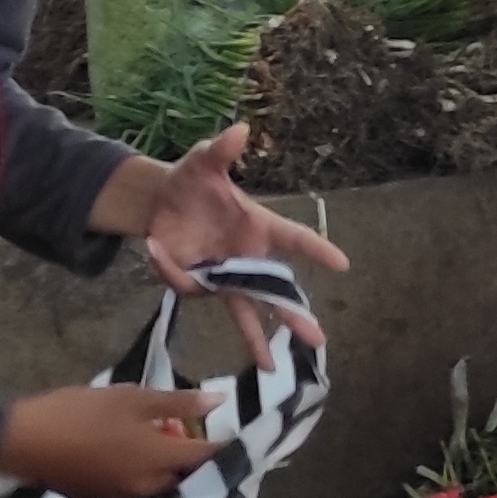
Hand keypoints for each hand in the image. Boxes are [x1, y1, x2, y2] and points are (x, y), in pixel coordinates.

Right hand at [0, 386, 225, 497]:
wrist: (25, 440)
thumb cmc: (82, 412)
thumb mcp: (132, 397)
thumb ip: (178, 403)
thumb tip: (220, 401)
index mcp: (160, 461)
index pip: (205, 459)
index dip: (222, 448)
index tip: (233, 438)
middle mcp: (147, 488)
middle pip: (183, 479)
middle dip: (190, 460)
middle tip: (186, 433)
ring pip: (157, 487)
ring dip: (164, 470)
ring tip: (157, 442)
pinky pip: (130, 491)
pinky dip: (137, 476)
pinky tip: (126, 456)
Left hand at [132, 126, 352, 363]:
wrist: (157, 203)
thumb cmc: (190, 180)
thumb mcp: (202, 161)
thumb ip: (220, 150)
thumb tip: (240, 130)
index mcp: (256, 226)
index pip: (294, 238)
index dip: (317, 250)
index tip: (342, 264)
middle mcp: (245, 256)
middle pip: (274, 290)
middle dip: (295, 315)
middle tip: (318, 340)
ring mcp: (222, 274)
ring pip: (244, 309)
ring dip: (256, 338)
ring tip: (271, 367)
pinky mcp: (197, 283)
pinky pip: (190, 287)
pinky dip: (171, 272)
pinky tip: (155, 249)